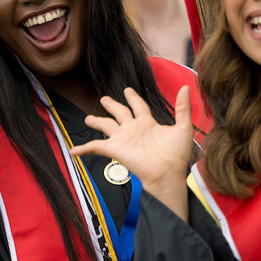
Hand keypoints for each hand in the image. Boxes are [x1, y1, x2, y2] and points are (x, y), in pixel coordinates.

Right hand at [71, 86, 194, 194]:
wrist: (167, 173)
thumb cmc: (176, 154)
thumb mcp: (183, 127)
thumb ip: (183, 107)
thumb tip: (187, 87)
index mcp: (148, 123)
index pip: (139, 106)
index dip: (133, 97)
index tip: (128, 90)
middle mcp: (133, 129)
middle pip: (119, 113)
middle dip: (112, 105)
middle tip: (103, 99)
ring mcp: (122, 139)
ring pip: (106, 126)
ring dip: (96, 122)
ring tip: (87, 119)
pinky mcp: (115, 149)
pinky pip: (95, 147)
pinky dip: (83, 149)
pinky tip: (73, 151)